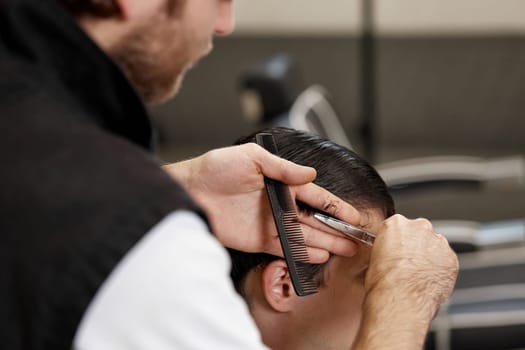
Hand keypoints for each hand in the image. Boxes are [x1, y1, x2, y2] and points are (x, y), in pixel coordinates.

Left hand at [163, 143, 359, 262]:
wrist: (190, 190)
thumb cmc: (216, 168)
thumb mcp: (252, 157)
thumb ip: (282, 168)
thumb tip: (310, 174)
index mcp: (281, 182)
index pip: (315, 195)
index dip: (335, 205)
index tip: (353, 215)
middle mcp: (279, 204)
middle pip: (315, 218)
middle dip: (336, 228)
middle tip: (356, 238)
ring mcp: (270, 223)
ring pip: (305, 235)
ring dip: (325, 242)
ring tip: (345, 249)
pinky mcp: (259, 240)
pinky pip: (286, 247)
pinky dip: (303, 251)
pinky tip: (320, 255)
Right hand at [352, 214, 458, 349]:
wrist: (402, 300)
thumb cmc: (384, 283)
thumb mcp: (373, 260)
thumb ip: (386, 250)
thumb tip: (388, 257)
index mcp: (396, 224)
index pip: (398, 227)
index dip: (397, 241)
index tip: (397, 251)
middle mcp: (419, 228)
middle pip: (419, 233)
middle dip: (416, 246)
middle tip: (408, 264)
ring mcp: (438, 242)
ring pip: (435, 246)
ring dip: (430, 257)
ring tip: (419, 275)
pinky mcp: (452, 258)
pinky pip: (447, 261)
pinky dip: (441, 269)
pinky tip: (430, 281)